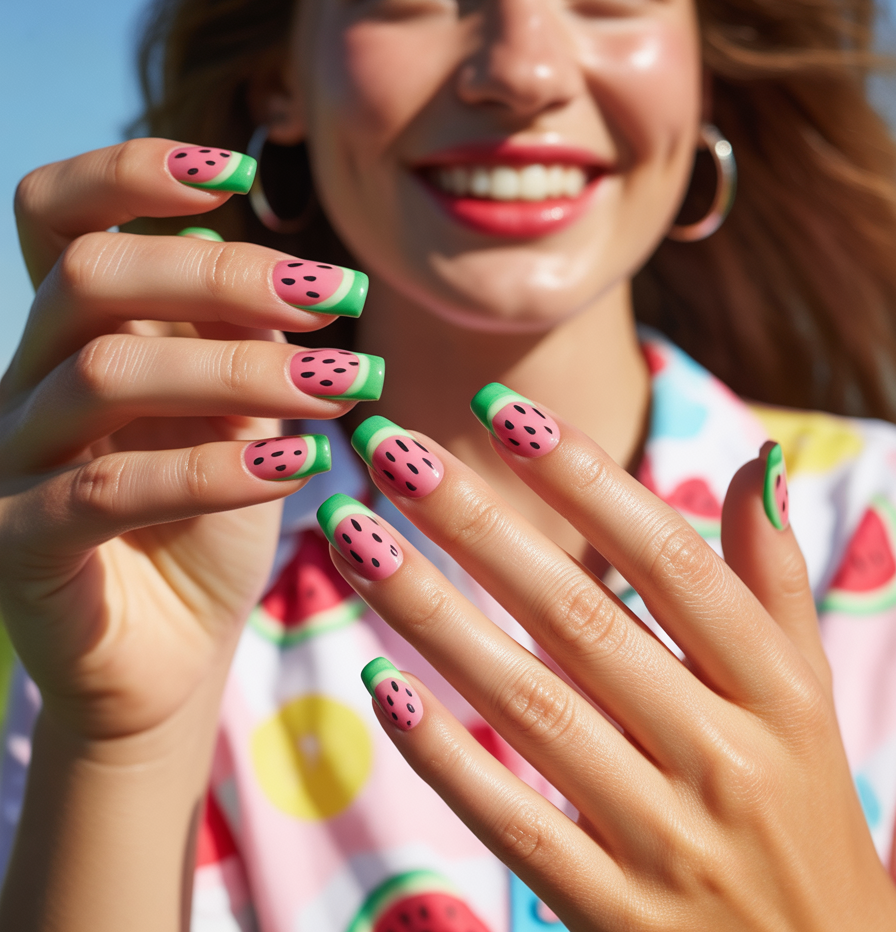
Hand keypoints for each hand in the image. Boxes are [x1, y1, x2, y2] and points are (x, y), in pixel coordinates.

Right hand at [0, 138, 368, 745]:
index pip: (55, 212)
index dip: (132, 171)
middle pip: (89, 276)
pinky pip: (110, 487)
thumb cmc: (210, 517)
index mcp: (75, 334)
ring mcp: (11, 461)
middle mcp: (27, 380)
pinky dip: (216, 469)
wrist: (172, 652)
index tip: (241, 172)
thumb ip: (239, 340)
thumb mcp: (239, 412)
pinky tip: (301, 466)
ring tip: (348, 387)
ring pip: (104, 374)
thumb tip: (283, 277)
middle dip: (223, 275)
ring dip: (243, 370)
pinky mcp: (19, 543)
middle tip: (339, 299)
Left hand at [320, 405, 895, 929]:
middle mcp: (724, 757)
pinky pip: (513, 823)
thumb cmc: (806, 818)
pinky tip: (378, 682)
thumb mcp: (808, 699)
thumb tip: (759, 462)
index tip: (501, 411)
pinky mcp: (613, 916)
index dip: (585, 480)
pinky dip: (444, 754)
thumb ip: (773, 582)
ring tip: (352, 536)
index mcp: (778, 691)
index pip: (672, 561)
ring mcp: (666, 842)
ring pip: (528, 706)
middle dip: (477, 524)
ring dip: (432, 615)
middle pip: (581, 618)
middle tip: (390, 449)